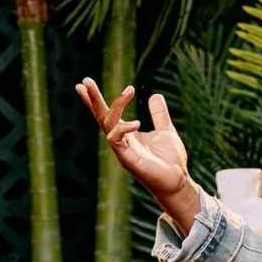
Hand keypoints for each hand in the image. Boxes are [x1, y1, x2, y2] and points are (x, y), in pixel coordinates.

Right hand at [75, 77, 198, 228]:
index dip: (95, 100)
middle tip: (84, 81)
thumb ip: (159, 114)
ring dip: (114, 107)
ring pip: (108, 125)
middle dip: (92, 100)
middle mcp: (121, 141)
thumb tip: (155, 95)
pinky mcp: (127, 159)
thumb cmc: (170, 159)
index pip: (107, 114)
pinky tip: (136, 123)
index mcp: (127, 133)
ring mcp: (122, 150)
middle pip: (101, 117)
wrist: (177, 180)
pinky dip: (123, 129)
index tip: (83, 83)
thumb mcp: (166, 130)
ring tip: (128, 91)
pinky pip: (116, 141)